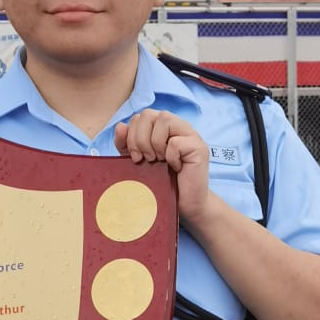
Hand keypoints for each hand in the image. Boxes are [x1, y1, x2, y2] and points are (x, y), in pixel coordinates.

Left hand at [115, 109, 214, 229]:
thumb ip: (127, 144)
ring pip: (165, 119)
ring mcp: (190, 135)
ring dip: (155, 143)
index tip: (135, 156)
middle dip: (140, 138)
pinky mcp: (199, 147)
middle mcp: (177, 127)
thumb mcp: (138, 162)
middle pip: (150, 114)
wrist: (184, 205)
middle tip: (145, 159)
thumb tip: (120, 126)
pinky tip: (175, 168)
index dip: (132, 134)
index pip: (141, 116)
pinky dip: (170, 156)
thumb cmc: (163, 183)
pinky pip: (176, 141)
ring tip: (158, 161)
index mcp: (162, 128)